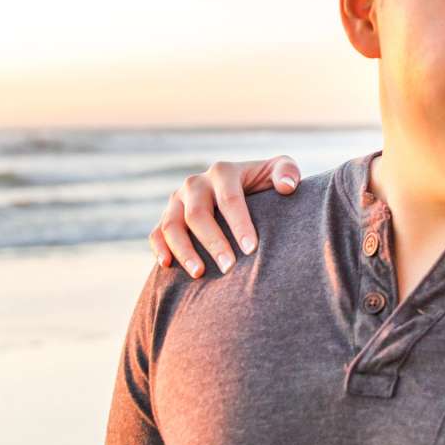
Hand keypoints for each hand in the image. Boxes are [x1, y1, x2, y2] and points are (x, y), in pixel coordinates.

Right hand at [150, 157, 301, 275]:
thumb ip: (287, 172)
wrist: (243, 192)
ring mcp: (177, 201)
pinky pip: (156, 233)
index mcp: (223, 172)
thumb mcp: (278, 171)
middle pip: (198, 214)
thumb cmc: (264, 185)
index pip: (230, 199)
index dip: (240, 224)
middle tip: (229, 268)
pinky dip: (159, 248)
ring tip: (199, 274)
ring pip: (172, 224)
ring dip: (184, 250)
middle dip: (213, 242)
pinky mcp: (167, 217)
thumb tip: (287, 187)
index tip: (252, 249)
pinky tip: (167, 266)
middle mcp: (196, 184)